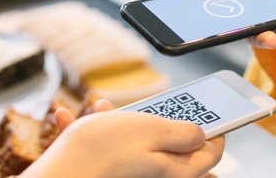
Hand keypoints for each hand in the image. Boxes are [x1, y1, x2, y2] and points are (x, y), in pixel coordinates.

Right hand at [22, 100, 225, 177]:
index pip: (210, 153)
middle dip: (159, 120)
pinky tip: (71, 119)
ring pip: (134, 142)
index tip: (214, 112)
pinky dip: (92, 131)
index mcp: (178, 170)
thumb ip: (183, 132)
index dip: (215, 129)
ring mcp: (132, 173)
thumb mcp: (153, 130)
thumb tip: (200, 134)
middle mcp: (157, 176)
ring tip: (102, 110)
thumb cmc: (103, 152)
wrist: (60, 175)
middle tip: (151, 105)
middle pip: (172, 145)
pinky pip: (106, 148)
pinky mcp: (109, 171)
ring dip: (120, 121)